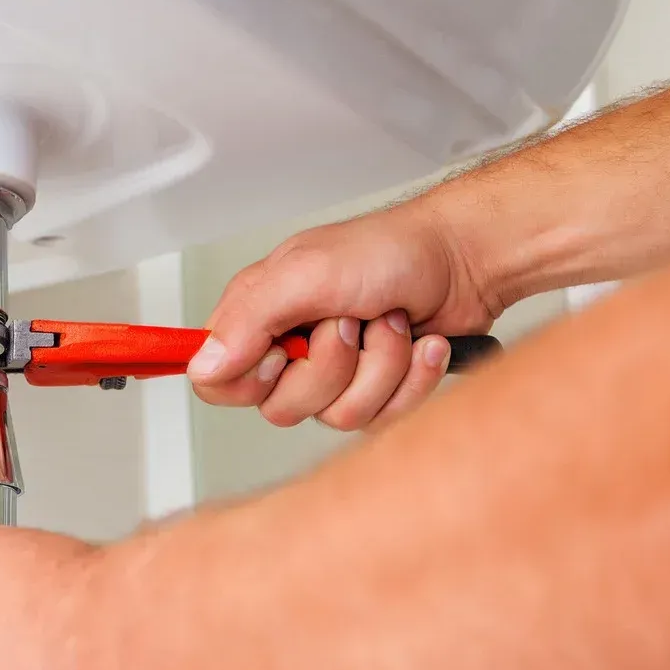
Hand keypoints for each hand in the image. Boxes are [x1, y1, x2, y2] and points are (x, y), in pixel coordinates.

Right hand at [189, 201, 497, 429]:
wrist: (465, 260)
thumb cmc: (391, 251)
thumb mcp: (307, 273)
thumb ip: (249, 319)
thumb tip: (204, 364)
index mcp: (259, 315)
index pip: (216, 382)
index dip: (249, 381)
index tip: (283, 352)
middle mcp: (291, 347)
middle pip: (282, 408)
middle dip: (331, 368)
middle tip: (350, 322)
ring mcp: (335, 374)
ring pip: (338, 416)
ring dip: (380, 367)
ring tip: (391, 324)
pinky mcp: (376, 390)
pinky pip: (383, 418)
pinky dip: (412, 378)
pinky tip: (421, 343)